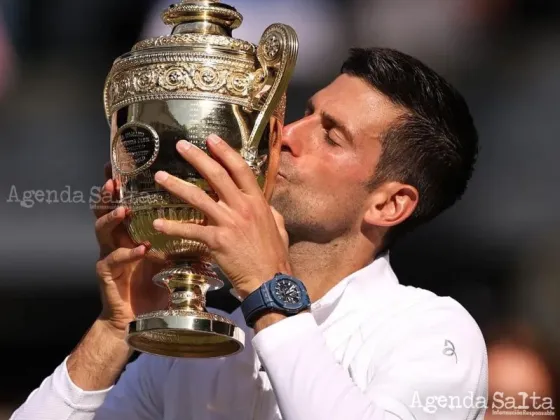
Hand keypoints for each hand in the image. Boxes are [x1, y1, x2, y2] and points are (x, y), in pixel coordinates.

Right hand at [93, 163, 167, 332]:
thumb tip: (212, 217)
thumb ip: (184, 236)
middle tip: (114, 179)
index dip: (122, 184)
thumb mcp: (172, 256)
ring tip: (123, 210)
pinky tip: (139, 248)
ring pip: (101, 231)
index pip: (125, 201)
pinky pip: (113, 260)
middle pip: (105, 209)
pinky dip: (126, 253)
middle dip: (107, 194)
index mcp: (132, 231)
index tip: (124, 163)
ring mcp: (110, 256)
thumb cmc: (157, 285)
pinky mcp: (108, 275)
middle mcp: (118, 239)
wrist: (142, 318)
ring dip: (111, 219)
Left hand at [152, 135, 290, 298]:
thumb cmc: (274, 256)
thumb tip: (266, 205)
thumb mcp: (278, 227)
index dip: (225, 151)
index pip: (240, 169)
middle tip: (181, 146)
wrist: (270, 281)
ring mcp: (229, 222)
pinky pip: (190, 230)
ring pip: (198, 197)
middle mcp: (242, 207)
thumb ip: (269, 212)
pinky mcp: (217, 241)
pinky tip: (157, 224)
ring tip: (160, 177)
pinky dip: (172, 227)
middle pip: (217, 175)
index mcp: (257, 202)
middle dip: (197, 158)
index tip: (211, 139)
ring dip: (176, 185)